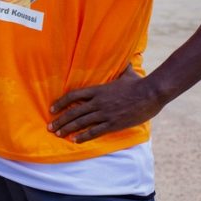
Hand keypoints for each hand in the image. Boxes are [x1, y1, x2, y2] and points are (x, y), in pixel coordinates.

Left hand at [48, 65, 162, 142]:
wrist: (150, 94)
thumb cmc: (138, 83)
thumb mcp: (126, 73)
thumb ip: (121, 68)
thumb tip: (125, 60)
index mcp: (98, 89)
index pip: (73, 95)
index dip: (61, 102)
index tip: (52, 109)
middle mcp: (98, 102)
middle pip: (74, 111)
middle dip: (60, 120)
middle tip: (50, 127)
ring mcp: (105, 113)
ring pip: (81, 123)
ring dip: (68, 129)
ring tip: (58, 134)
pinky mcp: (113, 124)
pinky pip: (95, 132)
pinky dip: (84, 136)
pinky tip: (75, 140)